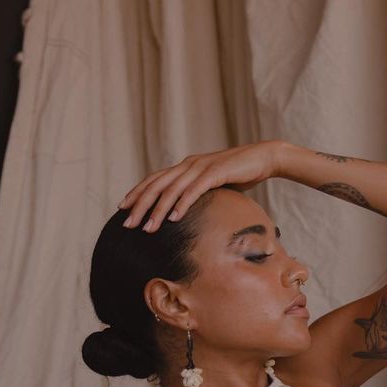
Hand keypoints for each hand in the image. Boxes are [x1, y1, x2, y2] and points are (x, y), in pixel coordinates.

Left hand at [119, 140, 287, 231]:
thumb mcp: (214, 184)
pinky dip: (182, 204)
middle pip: (157, 185)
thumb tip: (188, 210)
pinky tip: (173, 217)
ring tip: (148, 228)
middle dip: (140, 205)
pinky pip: (194, 190)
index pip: (155, 179)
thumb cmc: (240, 174)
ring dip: (158, 210)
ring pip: (172, 190)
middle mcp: (188, 165)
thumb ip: (199, 192)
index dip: (137, 193)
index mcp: (185, 167)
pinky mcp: (215, 173)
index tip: (123, 208)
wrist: (263, 158)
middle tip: (127, 223)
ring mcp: (201, 168)